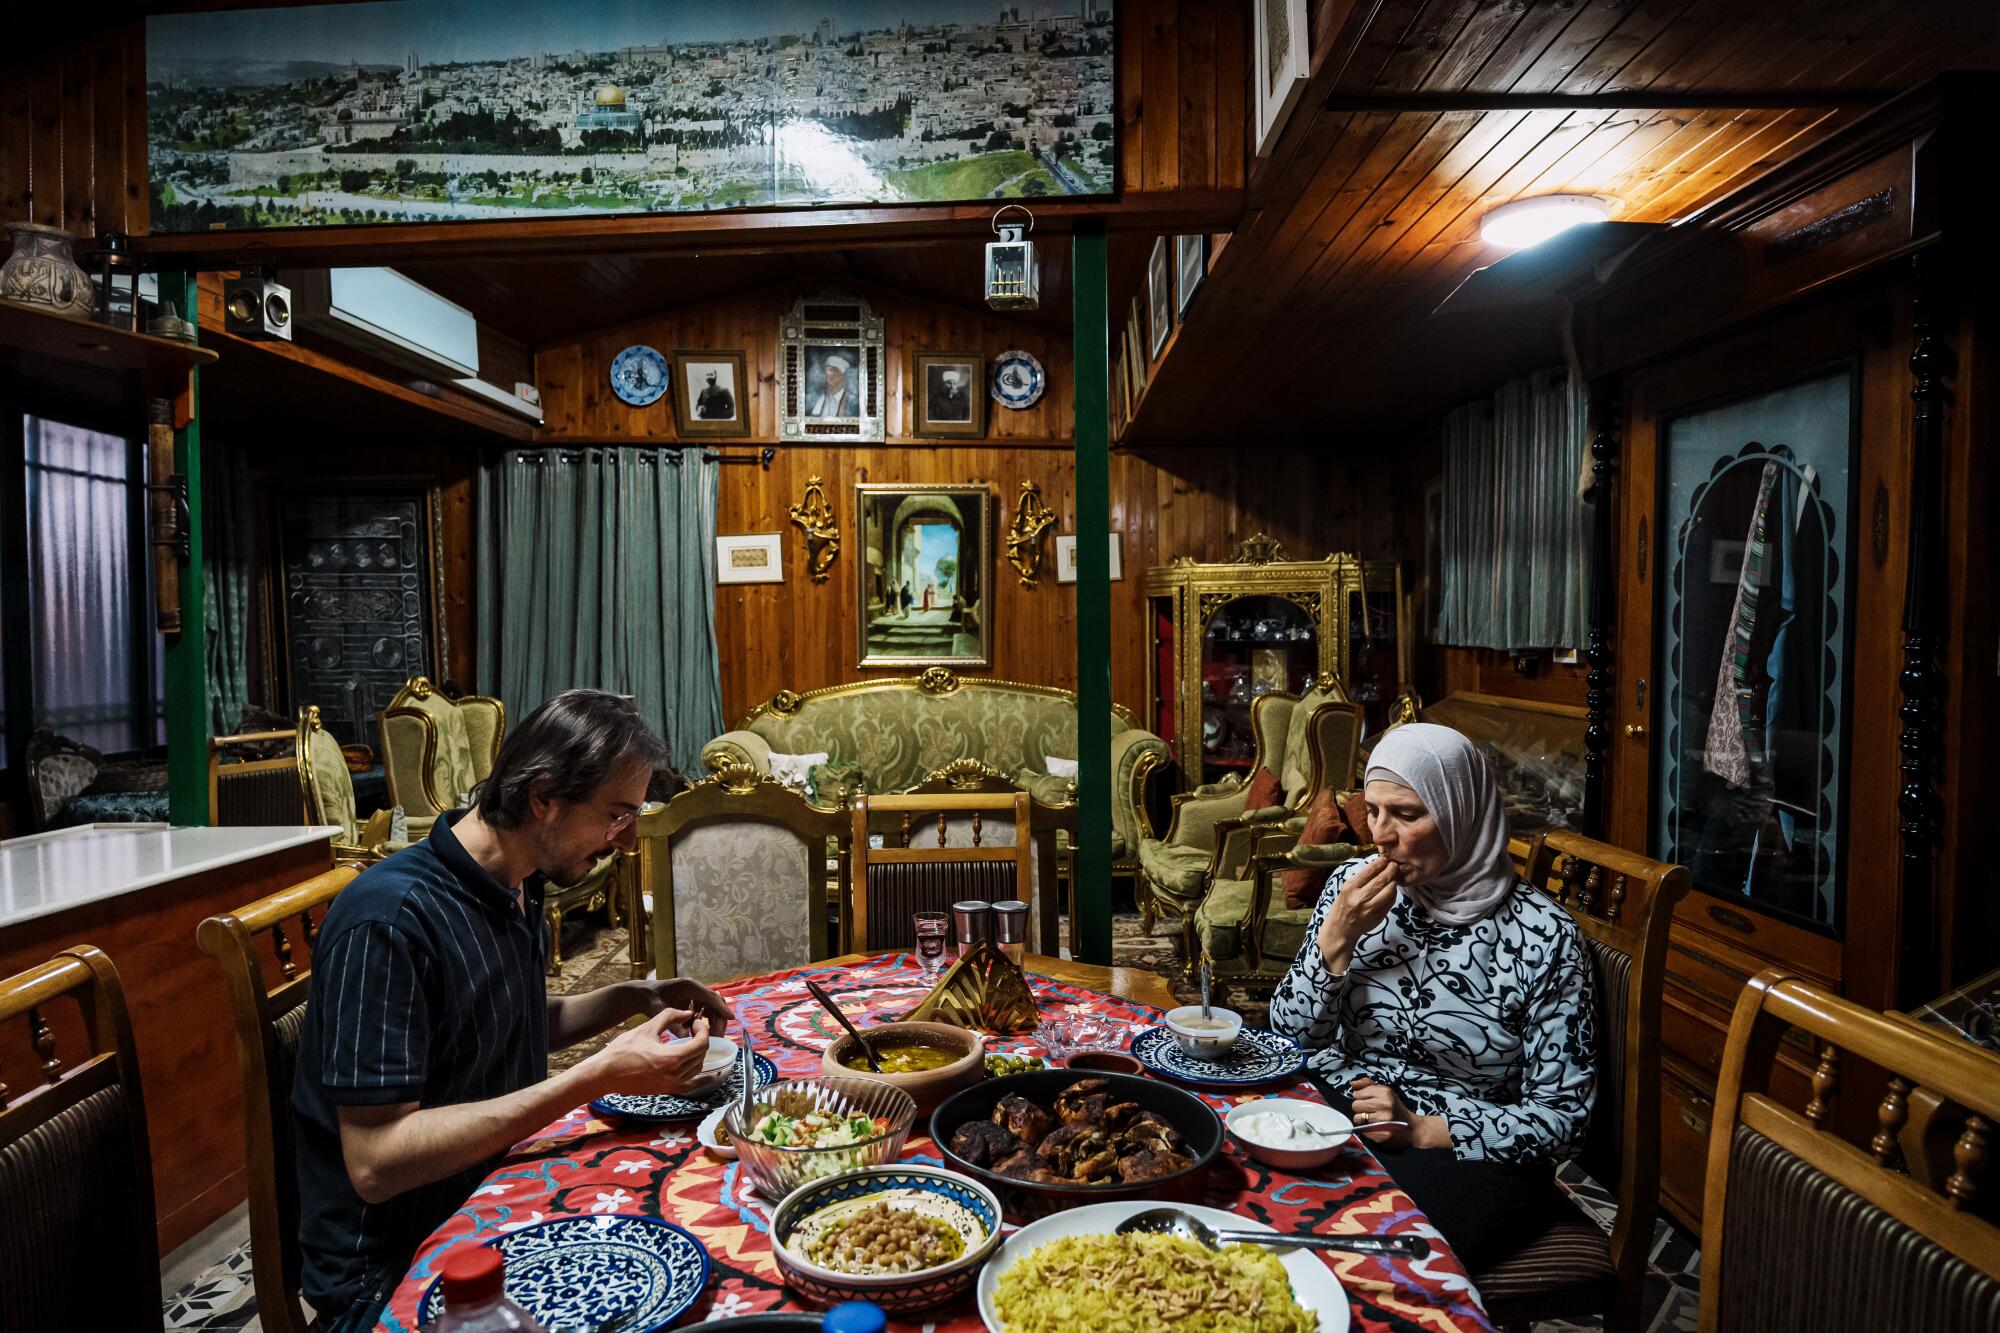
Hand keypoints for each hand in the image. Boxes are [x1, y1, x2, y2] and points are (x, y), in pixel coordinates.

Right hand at [585, 1007, 715, 1097]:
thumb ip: (670, 1016)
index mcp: (671, 1058)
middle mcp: (674, 1074)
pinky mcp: (665, 1090)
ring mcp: (670, 1085)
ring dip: (699, 1055)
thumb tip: (688, 1012)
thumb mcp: (647, 1028)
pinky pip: (689, 1086)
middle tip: (694, 1029)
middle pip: (701, 1055)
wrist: (605, 1073)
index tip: (695, 1023)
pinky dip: (701, 1080)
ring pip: (697, 1069)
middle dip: (702, 1040)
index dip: (703, 1030)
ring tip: (692, 1043)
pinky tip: (709, 1077)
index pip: (702, 1043)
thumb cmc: (623, 1050)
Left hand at [630, 977, 731, 1030]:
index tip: (731, 1018)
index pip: (711, 997)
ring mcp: (694, 995)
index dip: (721, 1008)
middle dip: (718, 1019)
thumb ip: (673, 1023)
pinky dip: (703, 1021)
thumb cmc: (649, 999)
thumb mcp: (660, 1011)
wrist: (642, 995)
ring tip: (708, 1036)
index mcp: (689, 986)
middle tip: (716, 1036)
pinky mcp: (692, 1001)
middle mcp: (695, 989)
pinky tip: (696, 1030)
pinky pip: (704, 1011)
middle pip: (714, 1003)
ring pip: (711, 1008)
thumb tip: (687, 1037)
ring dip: (712, 1021)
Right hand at [1318, 856, 1398, 971]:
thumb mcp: (1346, 890)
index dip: (1380, 863)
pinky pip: (1390, 902)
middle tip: (1395, 865)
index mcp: (1350, 888)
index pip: (1369, 871)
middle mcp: (1360, 898)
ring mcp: (1370, 909)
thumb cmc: (1342, 907)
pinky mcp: (1378, 917)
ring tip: (1395, 878)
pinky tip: (1391, 890)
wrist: (1340, 930)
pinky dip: (1393, 894)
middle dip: (1391, 871)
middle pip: (1381, 880)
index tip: (1386, 858)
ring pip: (1389, 892)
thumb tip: (1377, 866)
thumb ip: (1360, 879)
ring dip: (1394, 882)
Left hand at [1349, 1076, 1415, 1149]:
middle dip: (1361, 1109)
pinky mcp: (1382, 1135)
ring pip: (1357, 1118)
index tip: (1369, 1101)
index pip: (1357, 1094)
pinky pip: (1363, 1130)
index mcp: (1385, 1092)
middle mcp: (1385, 1105)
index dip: (1361, 1098)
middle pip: (1355, 1105)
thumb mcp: (1386, 1092)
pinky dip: (1367, 1130)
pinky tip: (1376, 1128)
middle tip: (1371, 1111)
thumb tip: (1352, 1083)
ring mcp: (1384, 1121)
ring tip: (1373, 1119)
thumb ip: (1368, 1085)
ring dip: (1362, 1120)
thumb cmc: (1396, 1109)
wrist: (1413, 1129)